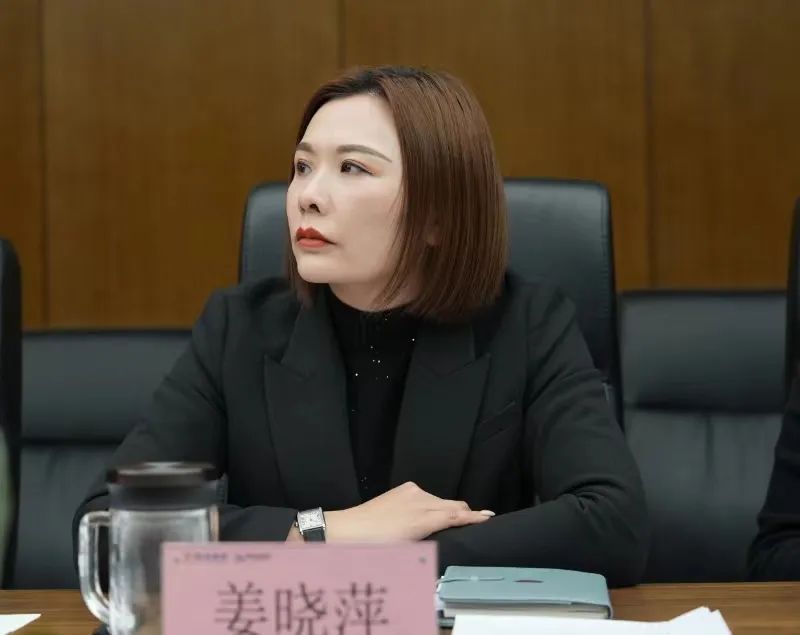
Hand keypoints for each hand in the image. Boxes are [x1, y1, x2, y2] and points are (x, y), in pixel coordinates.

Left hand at [325, 481, 493, 542]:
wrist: (346, 532)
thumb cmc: (375, 547)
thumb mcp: (408, 551)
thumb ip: (433, 541)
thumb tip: (449, 535)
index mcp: (423, 517)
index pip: (456, 515)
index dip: (474, 517)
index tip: (490, 517)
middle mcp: (420, 499)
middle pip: (452, 504)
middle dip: (466, 512)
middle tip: (479, 520)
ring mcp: (411, 491)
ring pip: (440, 501)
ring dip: (448, 510)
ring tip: (454, 523)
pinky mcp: (404, 489)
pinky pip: (427, 496)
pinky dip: (435, 505)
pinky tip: (433, 514)